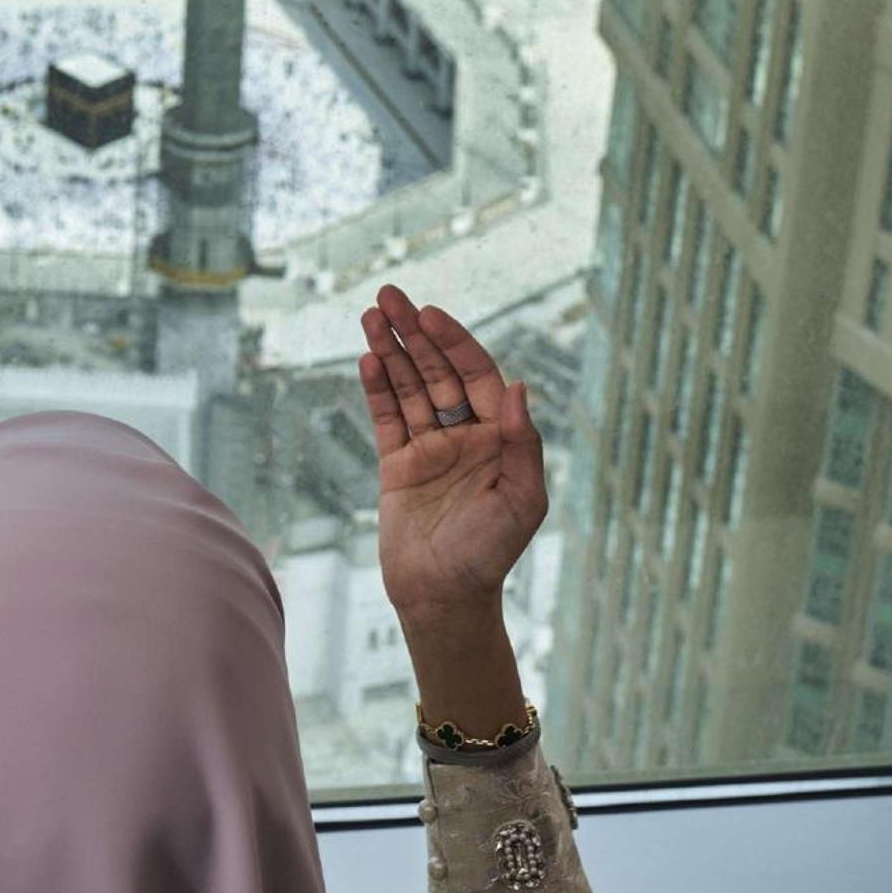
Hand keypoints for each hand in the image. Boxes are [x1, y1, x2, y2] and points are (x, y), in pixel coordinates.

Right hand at [356, 284, 547, 625]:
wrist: (444, 596)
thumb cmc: (490, 553)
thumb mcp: (521, 499)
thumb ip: (523, 443)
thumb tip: (519, 387)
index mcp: (500, 437)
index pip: (477, 375)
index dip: (454, 342)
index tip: (430, 315)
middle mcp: (466, 435)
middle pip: (437, 372)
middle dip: (414, 333)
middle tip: (389, 296)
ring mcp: (430, 449)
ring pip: (408, 389)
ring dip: (391, 352)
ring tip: (370, 318)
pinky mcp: (397, 467)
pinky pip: (386, 419)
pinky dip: (377, 390)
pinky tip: (368, 360)